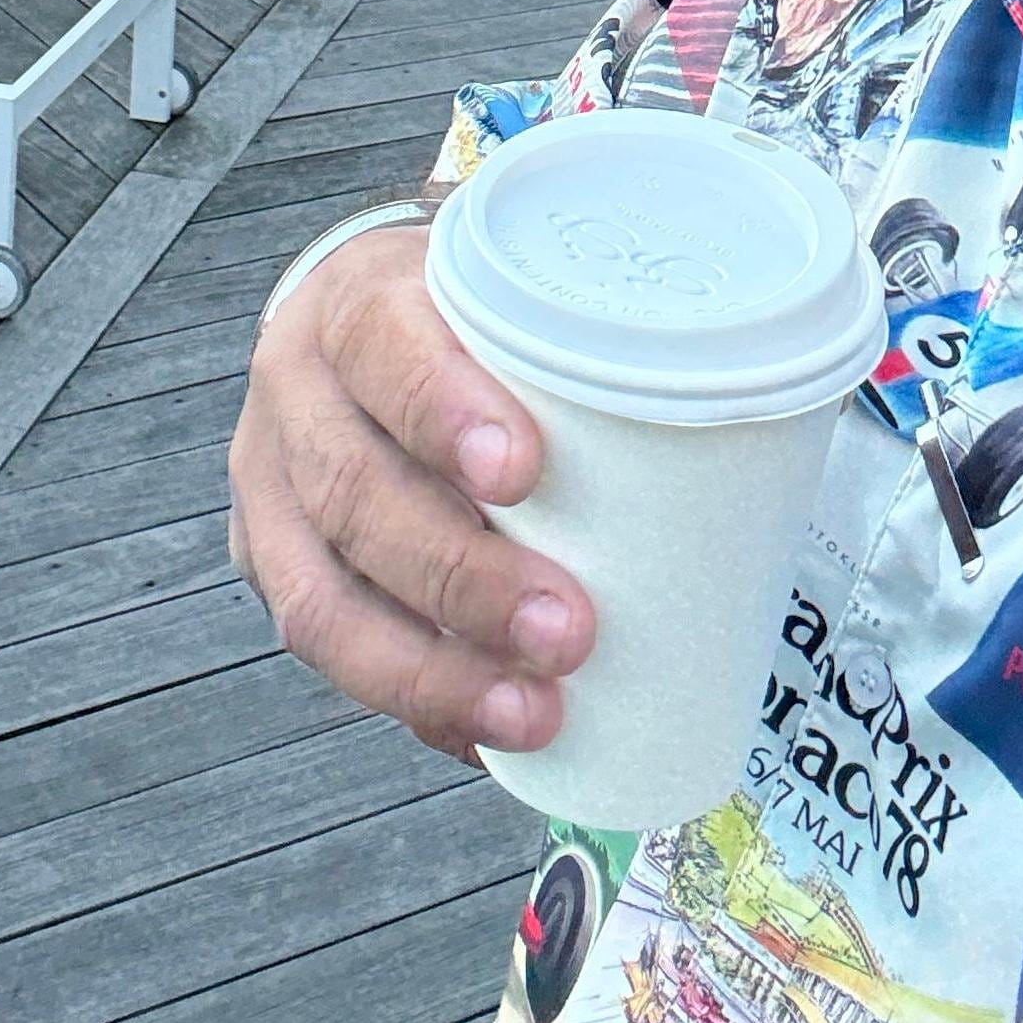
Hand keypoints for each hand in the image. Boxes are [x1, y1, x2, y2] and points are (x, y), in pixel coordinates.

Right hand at [229, 221, 595, 761]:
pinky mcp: (274, 564)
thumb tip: (752, 401)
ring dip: (433, 670)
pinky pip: (329, 653)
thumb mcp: (514, 288)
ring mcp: (269, 486)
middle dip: (462, 576)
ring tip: (533, 713)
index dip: (444, 410)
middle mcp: (296, 392)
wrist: (365, 320)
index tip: (526, 471)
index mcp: (356, 303)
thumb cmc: (466, 317)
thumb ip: (590, 328)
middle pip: (354, 492)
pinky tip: (487, 734)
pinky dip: (414, 701)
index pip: (382, 344)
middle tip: (570, 629)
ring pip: (322, 597)